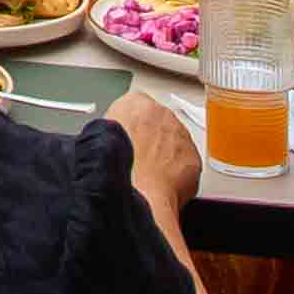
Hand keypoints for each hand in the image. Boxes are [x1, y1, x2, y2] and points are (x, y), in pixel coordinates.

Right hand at [111, 82, 209, 247]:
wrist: (137, 190)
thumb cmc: (116, 167)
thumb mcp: (99, 138)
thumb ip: (112, 130)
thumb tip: (110, 139)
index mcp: (134, 103)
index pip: (134, 107)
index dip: (130, 127)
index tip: (128, 139)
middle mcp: (161, 113)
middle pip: (158, 123)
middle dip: (152, 139)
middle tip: (140, 159)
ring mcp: (180, 133)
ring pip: (174, 142)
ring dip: (165, 155)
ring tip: (150, 175)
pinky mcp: (194, 155)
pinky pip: (186, 162)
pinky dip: (178, 172)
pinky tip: (163, 184)